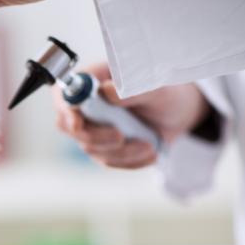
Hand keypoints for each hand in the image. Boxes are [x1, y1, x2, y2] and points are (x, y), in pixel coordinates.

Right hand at [53, 63, 211, 168]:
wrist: (179, 112)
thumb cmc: (164, 91)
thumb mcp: (154, 86)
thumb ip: (129, 88)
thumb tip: (105, 91)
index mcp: (89, 82)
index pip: (64, 98)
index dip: (67, 112)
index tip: (78, 124)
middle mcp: (85, 107)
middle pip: (72, 129)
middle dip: (97, 137)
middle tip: (120, 136)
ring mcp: (93, 130)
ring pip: (92, 149)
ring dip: (121, 151)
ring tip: (148, 144)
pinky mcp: (105, 148)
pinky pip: (109, 161)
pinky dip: (130, 161)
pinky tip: (149, 152)